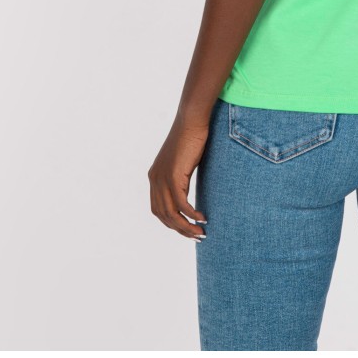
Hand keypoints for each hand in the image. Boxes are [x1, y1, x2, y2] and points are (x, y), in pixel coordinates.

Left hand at [148, 115, 209, 241]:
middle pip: (164, 215)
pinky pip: (181, 204)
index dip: (172, 224)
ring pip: (172, 213)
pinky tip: (202, 218)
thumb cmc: (191, 138)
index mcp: (154, 177)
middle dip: (180, 229)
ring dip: (186, 227)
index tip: (187, 230)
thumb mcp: (182, 162)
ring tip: (201, 233)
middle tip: (197, 236)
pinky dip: (191, 215)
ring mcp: (162, 178)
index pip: (158, 210)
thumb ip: (180, 178)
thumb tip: (187, 194)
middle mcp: (155, 179)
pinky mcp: (173, 176)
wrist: (191, 120)